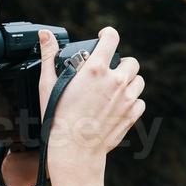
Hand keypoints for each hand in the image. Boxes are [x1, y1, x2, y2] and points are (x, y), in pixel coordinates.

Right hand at [37, 26, 144, 181]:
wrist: (74, 151)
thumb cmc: (58, 119)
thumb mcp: (48, 84)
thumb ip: (48, 55)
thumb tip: (45, 34)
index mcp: (96, 68)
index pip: (111, 38)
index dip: (107, 34)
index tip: (103, 38)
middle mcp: (116, 80)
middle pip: (130, 61)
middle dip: (120, 64)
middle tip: (108, 72)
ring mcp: (127, 98)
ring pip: (138, 80)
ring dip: (129, 82)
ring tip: (114, 89)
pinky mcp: (133, 114)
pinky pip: (140, 101)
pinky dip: (132, 102)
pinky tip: (117, 106)